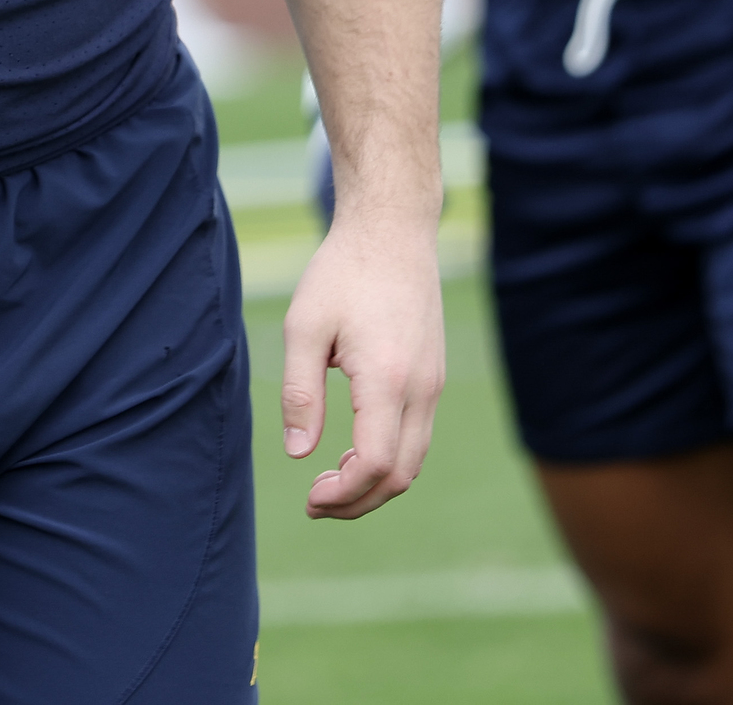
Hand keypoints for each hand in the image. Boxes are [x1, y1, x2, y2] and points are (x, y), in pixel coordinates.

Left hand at [280, 204, 446, 519]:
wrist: (394, 230)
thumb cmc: (343, 272)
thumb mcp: (304, 327)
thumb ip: (301, 393)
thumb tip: (298, 454)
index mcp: (389, 380)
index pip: (375, 465)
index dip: (343, 495)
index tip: (309, 498)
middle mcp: (422, 389)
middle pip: (400, 475)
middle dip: (358, 501)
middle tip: (314, 502)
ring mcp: (434, 384)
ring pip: (414, 460)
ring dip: (375, 483)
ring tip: (329, 482)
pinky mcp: (434, 377)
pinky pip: (418, 436)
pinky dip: (389, 458)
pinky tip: (353, 450)